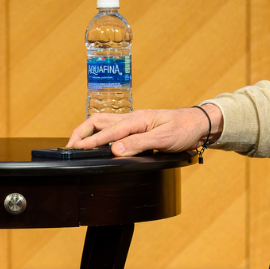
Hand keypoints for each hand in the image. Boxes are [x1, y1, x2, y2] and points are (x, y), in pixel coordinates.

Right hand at [66, 104, 220, 155]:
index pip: (109, 131)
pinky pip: (112, 128)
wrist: (199, 124)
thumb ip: (139, 144)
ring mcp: (133, 121)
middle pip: (98, 121)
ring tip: (77, 144)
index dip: (92, 141)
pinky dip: (99, 134)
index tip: (77, 149)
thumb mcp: (164, 139)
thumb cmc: (185, 129)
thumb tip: (116, 150)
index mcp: (137, 119)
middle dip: (82, 132)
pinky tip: (97, 143)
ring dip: (88, 132)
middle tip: (70, 146)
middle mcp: (132, 118)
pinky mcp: (136, 127)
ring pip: (103, 123)